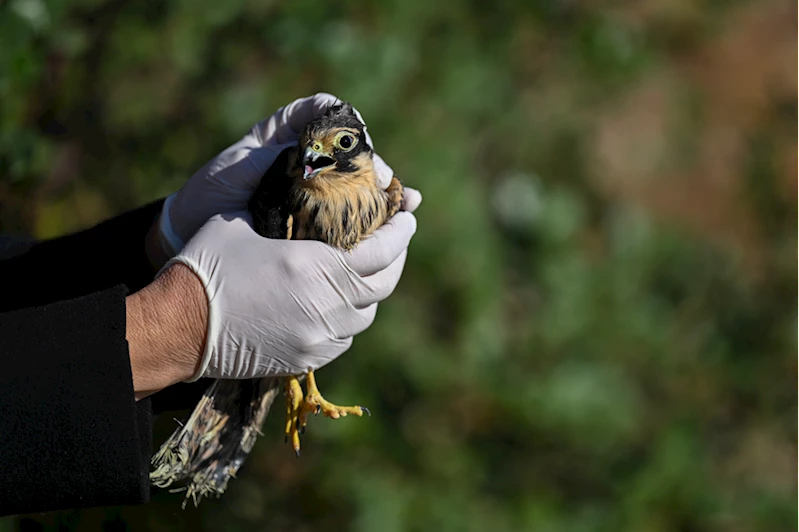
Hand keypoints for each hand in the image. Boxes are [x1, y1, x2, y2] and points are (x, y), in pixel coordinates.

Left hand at [152, 93, 396, 260]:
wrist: (191, 236)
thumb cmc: (211, 196)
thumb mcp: (239, 168)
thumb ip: (275, 154)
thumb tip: (317, 147)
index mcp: (289, 137)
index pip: (329, 118)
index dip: (351, 126)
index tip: (362, 141)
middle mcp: (310, 163)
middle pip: (356, 157)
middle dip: (378, 169)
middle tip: (390, 186)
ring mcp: (319, 196)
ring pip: (361, 191)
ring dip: (386, 199)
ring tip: (406, 207)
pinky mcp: (320, 228)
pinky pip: (352, 223)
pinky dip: (375, 226)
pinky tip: (395, 228)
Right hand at [152, 207, 418, 382]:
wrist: (177, 326)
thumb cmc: (207, 265)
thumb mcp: (246, 221)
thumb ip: (286, 212)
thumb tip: (304, 188)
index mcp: (316, 267)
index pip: (381, 251)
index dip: (400, 232)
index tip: (408, 216)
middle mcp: (326, 306)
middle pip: (382, 286)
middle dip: (394, 260)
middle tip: (394, 240)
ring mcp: (317, 338)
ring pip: (365, 316)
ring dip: (370, 291)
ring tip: (365, 271)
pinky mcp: (304, 360)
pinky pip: (343, 339)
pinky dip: (348, 318)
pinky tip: (337, 303)